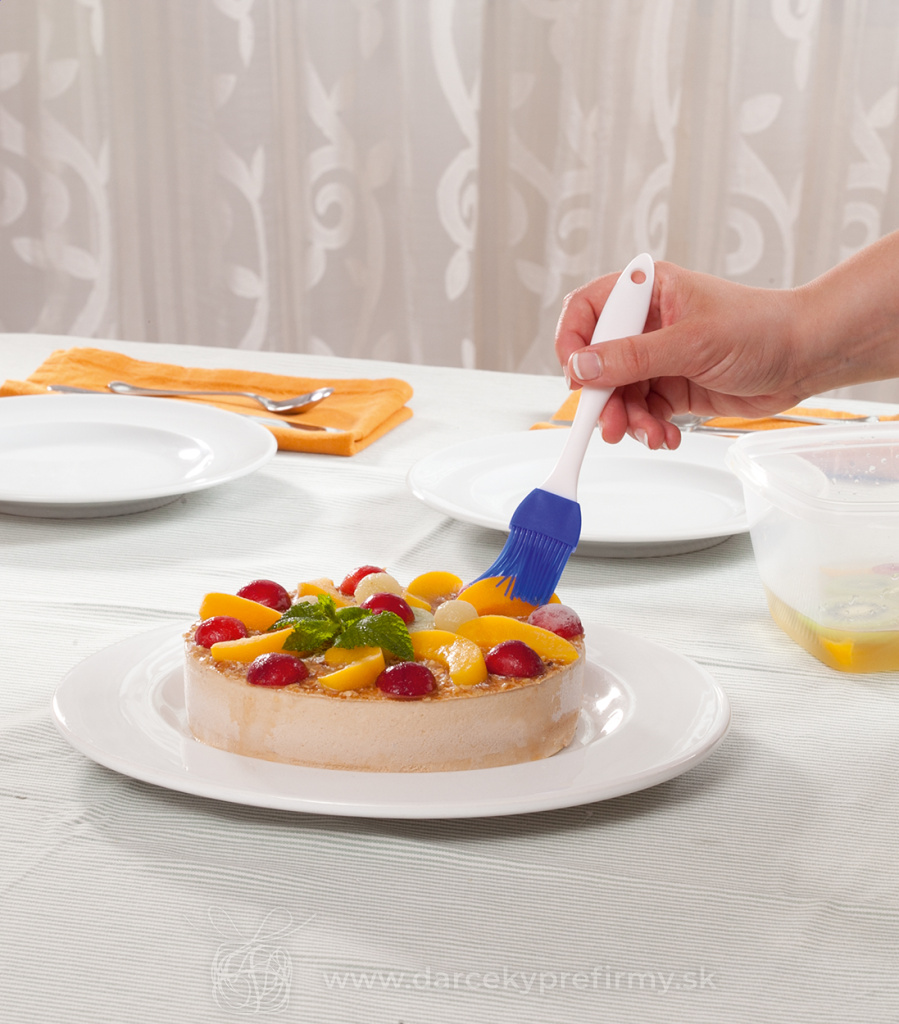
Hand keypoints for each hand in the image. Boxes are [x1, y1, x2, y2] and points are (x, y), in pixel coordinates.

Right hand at [555, 260, 808, 448]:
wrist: (805, 356)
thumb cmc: (760, 329)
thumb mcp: (690, 342)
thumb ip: (631, 357)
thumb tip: (580, 369)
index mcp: (646, 291)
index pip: (586, 311)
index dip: (572, 343)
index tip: (576, 378)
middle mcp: (646, 323)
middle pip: (598, 362)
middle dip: (603, 398)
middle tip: (611, 425)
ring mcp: (658, 356)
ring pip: (619, 393)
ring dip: (629, 420)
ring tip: (650, 435)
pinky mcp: (672, 386)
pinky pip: (644, 411)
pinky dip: (649, 428)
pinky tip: (666, 435)